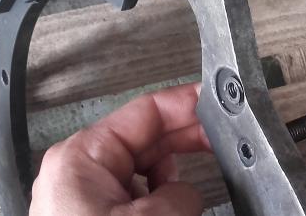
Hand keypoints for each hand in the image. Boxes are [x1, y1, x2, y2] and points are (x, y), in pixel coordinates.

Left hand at [30, 83, 210, 215]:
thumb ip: (179, 194)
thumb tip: (187, 195)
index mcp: (83, 156)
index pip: (145, 112)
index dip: (186, 104)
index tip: (217, 100)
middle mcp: (80, 172)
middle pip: (147, 139)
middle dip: (186, 140)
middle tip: (224, 141)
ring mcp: (86, 199)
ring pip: (144, 175)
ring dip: (171, 182)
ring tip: (185, 201)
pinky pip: (135, 200)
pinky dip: (157, 203)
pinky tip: (171, 211)